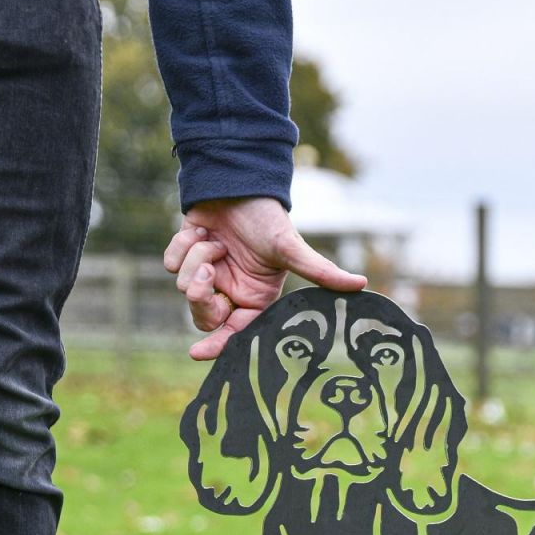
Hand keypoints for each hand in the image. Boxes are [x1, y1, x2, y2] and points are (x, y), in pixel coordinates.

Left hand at [163, 196, 366, 360]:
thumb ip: (321, 271)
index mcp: (254, 298)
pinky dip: (182, 245)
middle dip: (201, 296)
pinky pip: (172, 263)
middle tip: (209, 271)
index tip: (195, 354)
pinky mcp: (186, 254)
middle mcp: (230, 290)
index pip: (235, 333)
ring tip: (212, 241)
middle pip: (203, 316)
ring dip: (196, 258)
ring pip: (184, 287)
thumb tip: (362, 284)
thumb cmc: (269, 216)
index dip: (216, 346)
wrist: (241, 180)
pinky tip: (199, 230)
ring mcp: (207, 273)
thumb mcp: (292, 247)